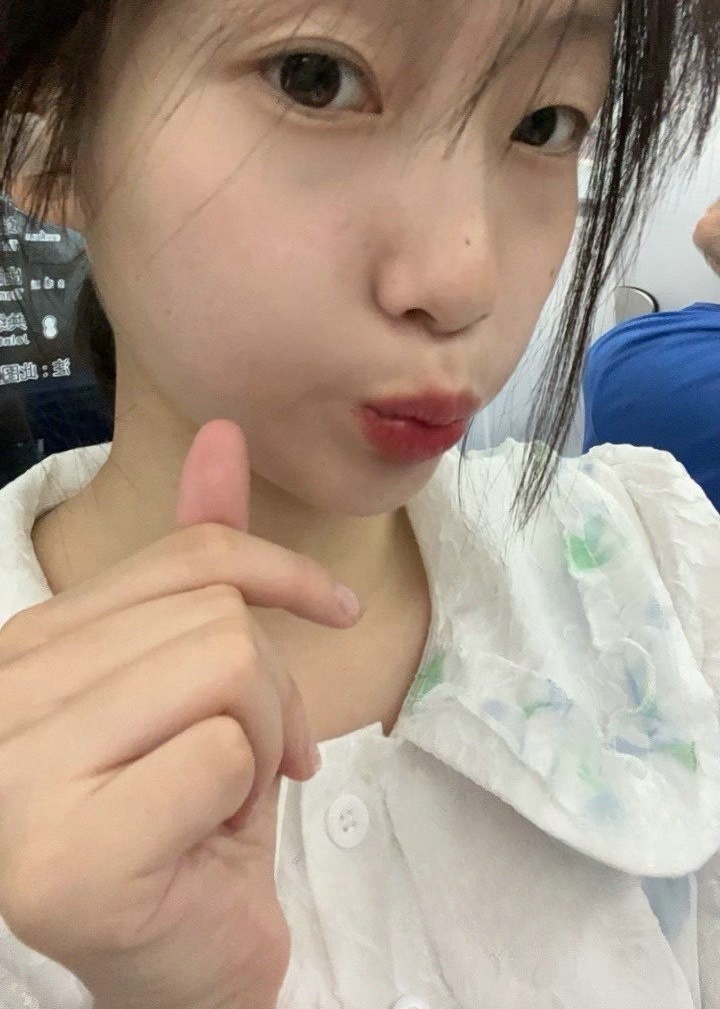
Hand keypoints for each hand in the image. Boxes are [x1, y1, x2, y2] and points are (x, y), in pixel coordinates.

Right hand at [0, 420, 359, 1008]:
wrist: (184, 962)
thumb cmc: (193, 814)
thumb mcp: (200, 672)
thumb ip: (199, 558)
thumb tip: (224, 432)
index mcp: (28, 647)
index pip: (183, 557)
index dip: (277, 572)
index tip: (330, 606)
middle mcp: (2, 699)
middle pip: (214, 615)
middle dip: (273, 691)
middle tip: (260, 760)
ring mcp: (18, 781)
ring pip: (224, 668)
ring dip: (263, 740)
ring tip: (228, 798)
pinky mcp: (67, 859)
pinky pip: (222, 755)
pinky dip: (245, 799)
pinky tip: (207, 846)